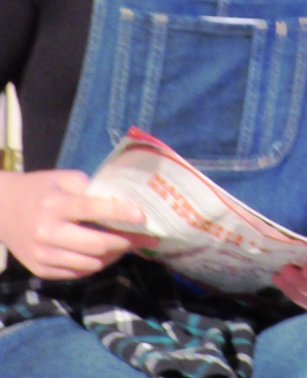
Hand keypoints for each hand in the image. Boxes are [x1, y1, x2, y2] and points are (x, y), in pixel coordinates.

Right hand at [0, 169, 157, 279]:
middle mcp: (48, 232)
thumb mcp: (64, 179)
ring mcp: (43, 255)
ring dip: (114, 256)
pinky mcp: (40, 270)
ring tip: (129, 247)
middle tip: (145, 238)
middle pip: (96, 244)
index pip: (92, 209)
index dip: (120, 213)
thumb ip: (90, 189)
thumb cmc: (40, 189)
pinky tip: (107, 255)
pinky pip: (77, 273)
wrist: (1, 210)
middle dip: (125, 242)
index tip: (142, 216)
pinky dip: (96, 265)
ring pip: (90, 264)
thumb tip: (123, 200)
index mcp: (54, 204)